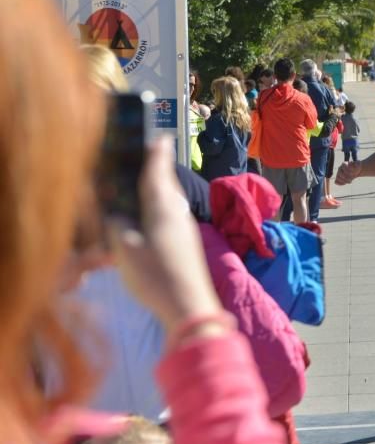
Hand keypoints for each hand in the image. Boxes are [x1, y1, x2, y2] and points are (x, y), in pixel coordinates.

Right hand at [108, 138, 221, 334]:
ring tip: (149, 185)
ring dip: (160, 192)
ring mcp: (185, 230)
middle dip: (158, 171)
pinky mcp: (187, 245)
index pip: (157, 174)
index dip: (157, 156)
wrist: (189, 306)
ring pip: (170, 202)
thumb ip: (118, 226)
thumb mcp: (125, 249)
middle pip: (166, 186)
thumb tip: (117, 215)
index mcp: (162, 208)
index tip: (160, 137)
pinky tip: (154, 217)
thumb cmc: (155, 275)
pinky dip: (161, 211)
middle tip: (150, 156)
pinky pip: (171, 218)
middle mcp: (177, 214)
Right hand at [336, 160, 362, 184]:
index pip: (344, 168)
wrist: (356, 171)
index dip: (349, 172)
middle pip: (340, 174)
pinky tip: (345, 183)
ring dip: (344, 181)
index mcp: (344, 164)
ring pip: (338, 178)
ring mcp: (338, 173)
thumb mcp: (359, 165)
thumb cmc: (357, 167)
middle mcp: (340, 168)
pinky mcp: (338, 178)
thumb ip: (356, 165)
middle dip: (347, 178)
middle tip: (352, 179)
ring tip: (350, 181)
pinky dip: (340, 183)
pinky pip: (336, 181)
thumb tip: (350, 165)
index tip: (354, 173)